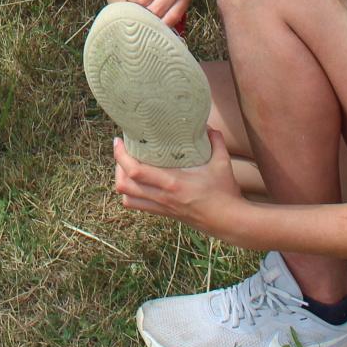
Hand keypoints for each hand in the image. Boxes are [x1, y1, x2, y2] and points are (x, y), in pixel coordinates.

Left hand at [113, 127, 243, 234]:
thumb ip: (215, 140)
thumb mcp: (223, 162)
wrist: (229, 222)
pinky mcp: (165, 214)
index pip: (136, 171)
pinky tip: (137, 182)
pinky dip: (131, 194)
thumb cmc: (225, 192)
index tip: (118, 140)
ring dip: (122, 181)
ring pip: (127, 198)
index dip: (121, 156)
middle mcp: (163, 197)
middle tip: (122, 150)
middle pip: (124, 184)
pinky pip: (138, 206)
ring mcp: (163, 207)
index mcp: (173, 183)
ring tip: (125, 166)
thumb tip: (208, 124)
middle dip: (117, 165)